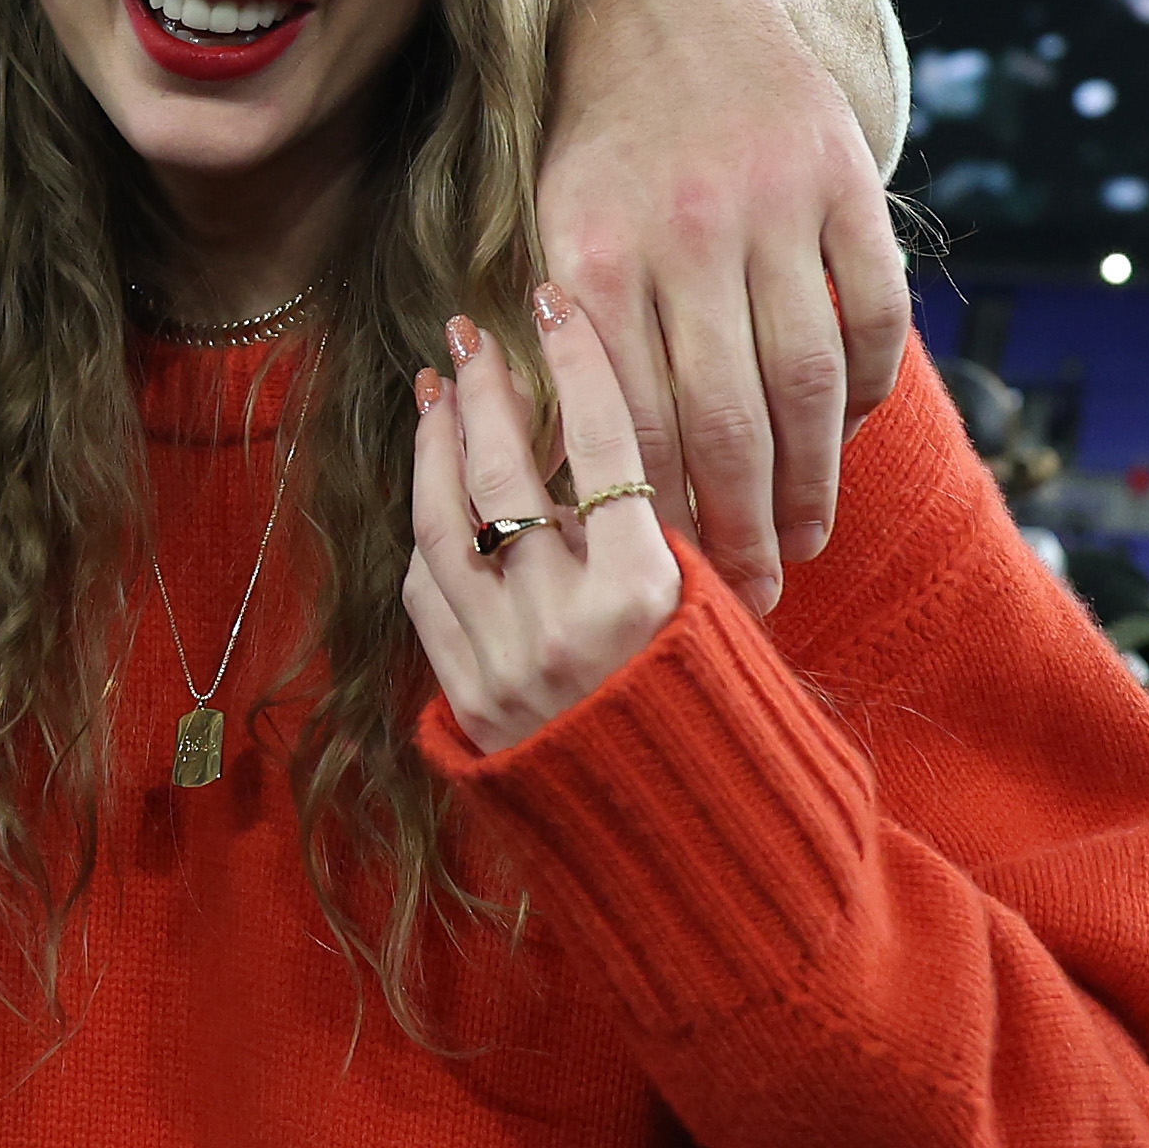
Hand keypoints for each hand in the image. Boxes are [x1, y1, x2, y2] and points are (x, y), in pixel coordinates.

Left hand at [404, 289, 688, 757]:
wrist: (687, 849)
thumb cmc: (723, 725)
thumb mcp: (719, 621)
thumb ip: (664, 539)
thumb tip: (614, 447)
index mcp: (646, 592)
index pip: (604, 443)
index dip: (577, 361)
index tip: (554, 298)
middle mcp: (564, 621)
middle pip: (505, 473)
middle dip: (485, 390)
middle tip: (470, 330)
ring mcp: (503, 661)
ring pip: (444, 525)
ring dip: (436, 449)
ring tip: (437, 391)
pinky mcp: (465, 698)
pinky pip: (425, 594)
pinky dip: (427, 533)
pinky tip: (432, 491)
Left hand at [535, 0, 909, 612]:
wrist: (670, 4)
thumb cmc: (593, 147)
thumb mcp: (547, 231)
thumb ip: (561, 348)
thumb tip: (567, 491)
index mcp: (594, 253)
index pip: (633, 420)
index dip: (656, 514)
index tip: (668, 584)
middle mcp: (686, 230)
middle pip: (729, 418)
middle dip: (741, 523)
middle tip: (752, 595)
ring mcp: (776, 205)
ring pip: (809, 380)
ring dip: (812, 479)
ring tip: (803, 539)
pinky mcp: (846, 184)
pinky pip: (873, 316)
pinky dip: (866, 391)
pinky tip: (844, 442)